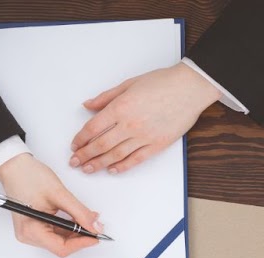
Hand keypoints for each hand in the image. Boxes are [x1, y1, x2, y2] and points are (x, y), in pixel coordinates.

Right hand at [0, 152, 100, 257]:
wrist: (14, 165)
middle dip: (80, 236)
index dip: (82, 243)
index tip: (96, 235)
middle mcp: (28, 235)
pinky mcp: (34, 225)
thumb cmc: (28, 176)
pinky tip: (77, 217)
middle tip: (96, 225)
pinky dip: (68, 226)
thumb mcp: (59, 194)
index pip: (61, 248)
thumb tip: (96, 227)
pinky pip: (55, 232)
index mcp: (30, 230)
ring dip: (76, 230)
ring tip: (87, 218)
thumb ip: (80, 213)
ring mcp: (30, 231)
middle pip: (61, 245)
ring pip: (60, 239)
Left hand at [70, 62, 220, 175]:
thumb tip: (88, 106)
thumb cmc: (163, 82)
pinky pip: (136, 159)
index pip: (93, 128)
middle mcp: (130, 124)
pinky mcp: (157, 144)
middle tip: (75, 162)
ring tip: (88, 169)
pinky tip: (113, 170)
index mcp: (120, 107)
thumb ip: (106, 97)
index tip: (74, 146)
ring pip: (116, 155)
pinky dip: (123, 166)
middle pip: (101, 145)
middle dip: (85, 155)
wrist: (189, 89)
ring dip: (100, 164)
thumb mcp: (129, 84)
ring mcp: (144, 136)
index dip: (81, 139)